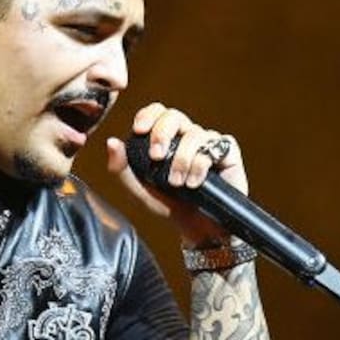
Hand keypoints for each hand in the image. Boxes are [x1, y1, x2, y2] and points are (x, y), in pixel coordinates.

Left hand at [105, 102, 248, 247]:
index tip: (139, 130)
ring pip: (194, 133)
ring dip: (181, 159)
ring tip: (176, 182)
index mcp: (165, 138)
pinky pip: (216, 146)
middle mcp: (186, 135)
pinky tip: (195, 182)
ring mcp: (208, 143)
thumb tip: (112, 142)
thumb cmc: (167, 204)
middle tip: (156, 156)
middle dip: (162, 133)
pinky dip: (201, 164)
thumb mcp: (138, 189)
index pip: (157, 112)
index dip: (148, 115)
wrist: (196, 227)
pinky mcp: (228, 153)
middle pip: (175, 116)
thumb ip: (121, 167)